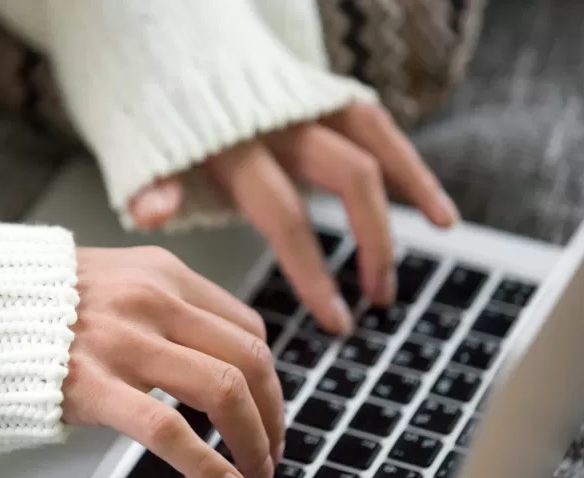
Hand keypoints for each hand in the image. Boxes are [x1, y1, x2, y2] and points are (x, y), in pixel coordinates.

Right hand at [64, 247, 285, 477]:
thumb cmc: (36, 304)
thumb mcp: (113, 279)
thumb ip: (162, 306)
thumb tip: (212, 354)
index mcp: (161, 273)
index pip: (246, 326)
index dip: (269, 378)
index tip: (267, 408)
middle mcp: (152, 299)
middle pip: (248, 358)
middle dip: (273, 413)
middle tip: (272, 448)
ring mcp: (123, 340)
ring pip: (223, 389)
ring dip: (254, 439)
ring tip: (256, 471)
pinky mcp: (92, 383)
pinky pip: (169, 428)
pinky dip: (209, 464)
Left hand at [130, 103, 459, 333]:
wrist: (176, 52)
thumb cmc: (166, 120)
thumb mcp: (144, 152)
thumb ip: (152, 185)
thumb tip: (152, 215)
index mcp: (235, 145)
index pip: (285, 214)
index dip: (313, 272)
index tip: (336, 319)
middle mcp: (281, 121)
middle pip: (347, 178)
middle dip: (371, 243)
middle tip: (376, 299)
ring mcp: (309, 104)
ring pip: (373, 147)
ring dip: (404, 204)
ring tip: (421, 253)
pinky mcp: (328, 94)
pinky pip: (379, 128)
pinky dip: (412, 169)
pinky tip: (438, 213)